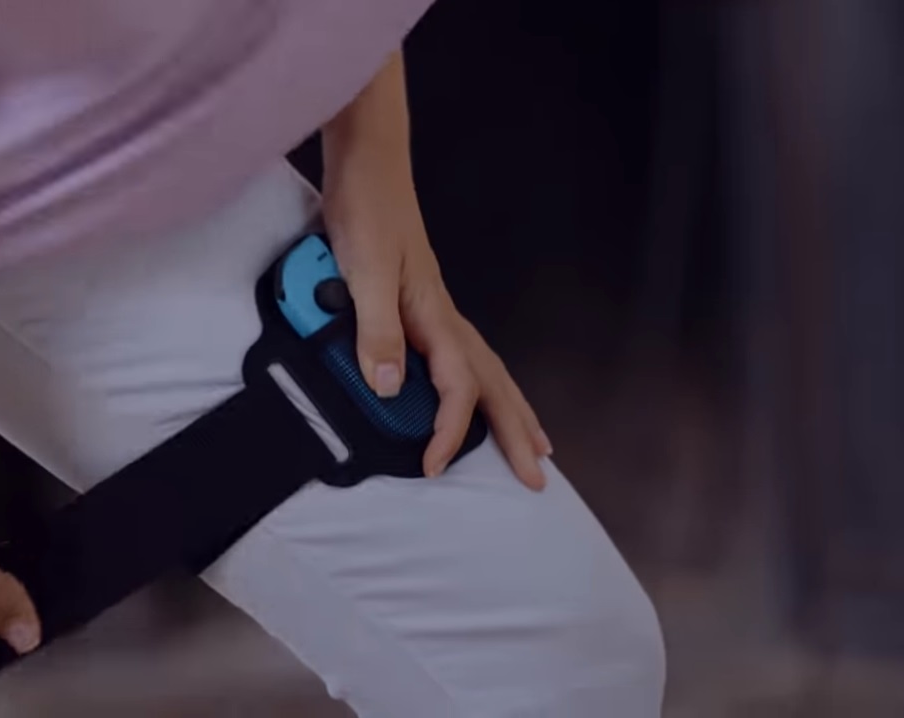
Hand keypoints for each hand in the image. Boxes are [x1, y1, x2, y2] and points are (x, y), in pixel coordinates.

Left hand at [322, 157, 552, 489]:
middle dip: (517, 432)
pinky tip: (475, 390)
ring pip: (486, 370)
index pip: (456, 388)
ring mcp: (435, 309)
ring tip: (531, 440)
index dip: (447, 431)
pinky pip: (463, 356)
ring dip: (510, 409)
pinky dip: (480, 383)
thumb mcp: (365, 271)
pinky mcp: (420, 302)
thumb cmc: (368, 210)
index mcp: (434, 316)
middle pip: (494, 384)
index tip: (432, 466)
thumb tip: (389, 386)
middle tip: (538, 476)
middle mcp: (443, 317)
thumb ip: (376, 328)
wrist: (368, 164)